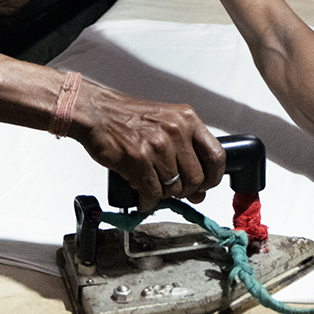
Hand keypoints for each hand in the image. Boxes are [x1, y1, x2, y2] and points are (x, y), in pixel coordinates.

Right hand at [72, 85, 224, 209]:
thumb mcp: (166, 123)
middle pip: (196, 178)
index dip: (212, 178)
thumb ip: (185, 152)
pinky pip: (152, 193)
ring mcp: (157, 146)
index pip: (216, 156)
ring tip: (152, 185)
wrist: (97, 112)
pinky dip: (148, 201)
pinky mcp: (138, 160)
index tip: (205, 185)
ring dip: (163, 194)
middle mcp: (176, 131)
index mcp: (187, 119)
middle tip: (173, 189)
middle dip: (185, 191)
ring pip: (174, 188)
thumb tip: (199, 190)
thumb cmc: (128, 117)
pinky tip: (142, 196)